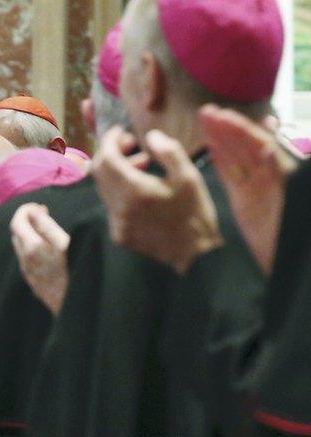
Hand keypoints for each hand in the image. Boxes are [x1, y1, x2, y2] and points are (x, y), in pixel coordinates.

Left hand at [10, 203, 70, 314]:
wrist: (72, 305)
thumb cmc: (75, 271)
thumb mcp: (64, 243)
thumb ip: (47, 225)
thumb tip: (35, 211)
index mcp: (32, 247)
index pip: (17, 222)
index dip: (25, 210)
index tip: (39, 206)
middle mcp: (25, 259)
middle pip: (17, 233)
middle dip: (27, 220)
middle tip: (44, 213)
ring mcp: (27, 271)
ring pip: (21, 246)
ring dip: (29, 233)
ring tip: (46, 228)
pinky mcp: (31, 280)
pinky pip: (26, 258)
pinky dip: (32, 246)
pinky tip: (47, 247)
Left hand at [93, 126, 222, 273]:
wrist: (195, 256)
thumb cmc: (196, 214)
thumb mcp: (189, 178)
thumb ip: (168, 152)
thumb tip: (151, 136)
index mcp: (135, 191)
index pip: (107, 158)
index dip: (110, 140)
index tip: (120, 131)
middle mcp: (119, 207)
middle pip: (99, 172)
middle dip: (111, 152)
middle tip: (131, 143)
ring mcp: (117, 223)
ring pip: (104, 188)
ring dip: (116, 171)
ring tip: (143, 164)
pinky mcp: (119, 234)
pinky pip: (111, 204)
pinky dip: (120, 190)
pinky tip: (141, 190)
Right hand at [200, 104, 297, 274]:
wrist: (288, 264)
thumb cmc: (292, 234)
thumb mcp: (290, 199)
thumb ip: (280, 170)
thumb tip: (268, 147)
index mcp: (283, 173)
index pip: (260, 144)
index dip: (241, 129)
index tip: (222, 115)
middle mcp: (270, 176)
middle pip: (246, 146)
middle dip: (227, 128)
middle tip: (206, 112)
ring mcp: (256, 189)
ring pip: (236, 158)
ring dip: (220, 139)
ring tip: (204, 122)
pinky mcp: (244, 202)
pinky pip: (230, 176)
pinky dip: (220, 161)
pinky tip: (211, 148)